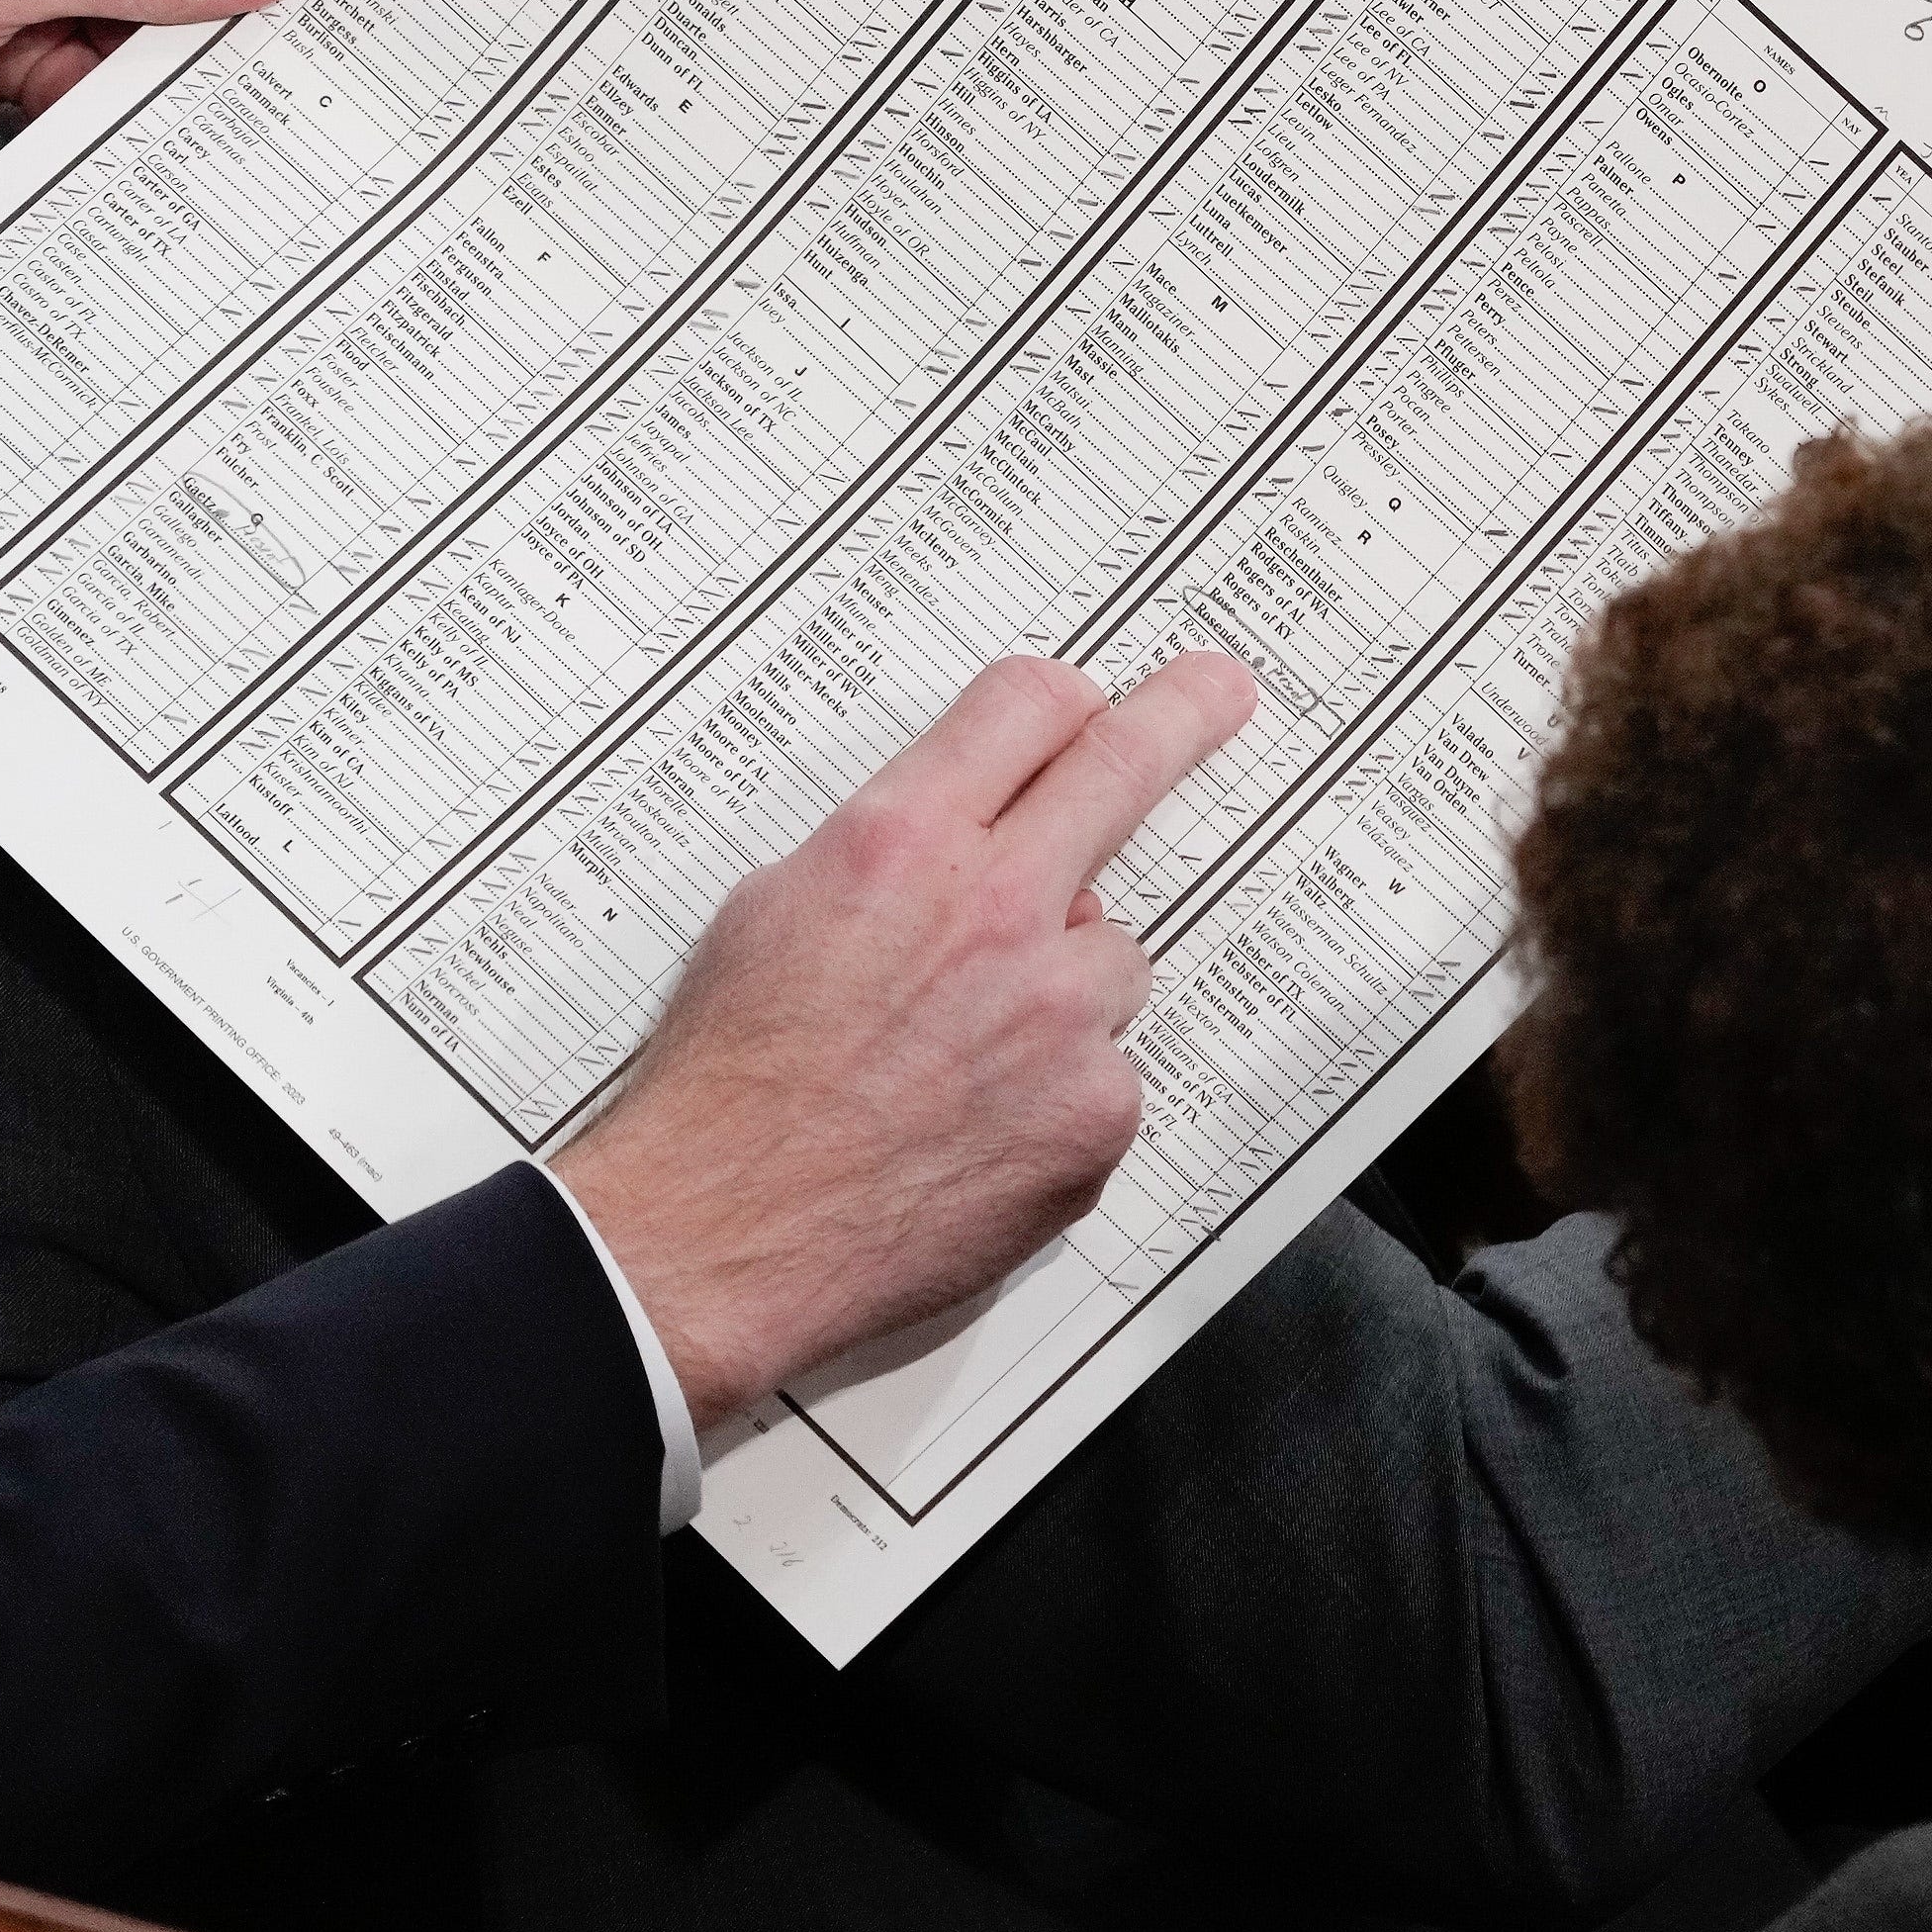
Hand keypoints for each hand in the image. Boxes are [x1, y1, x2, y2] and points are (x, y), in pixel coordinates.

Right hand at [550, 652, 1253, 1419]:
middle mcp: (994, 913)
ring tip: (962, 1057)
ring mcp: (1057, 1016)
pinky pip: (1105, 1074)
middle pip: (1125, 771)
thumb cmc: (725, 1091)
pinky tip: (977, 1131)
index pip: (1026, 709)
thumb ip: (888, 856)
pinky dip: (1058, 1097)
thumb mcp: (771, 912)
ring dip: (1064, 991)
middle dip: (1181, 716)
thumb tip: (955, 839)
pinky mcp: (1092, 1114)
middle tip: (1216, 695)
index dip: (1066, 702)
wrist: (715, 1236)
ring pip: (1113, 960)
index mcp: (902, 845)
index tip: (1101, 703)